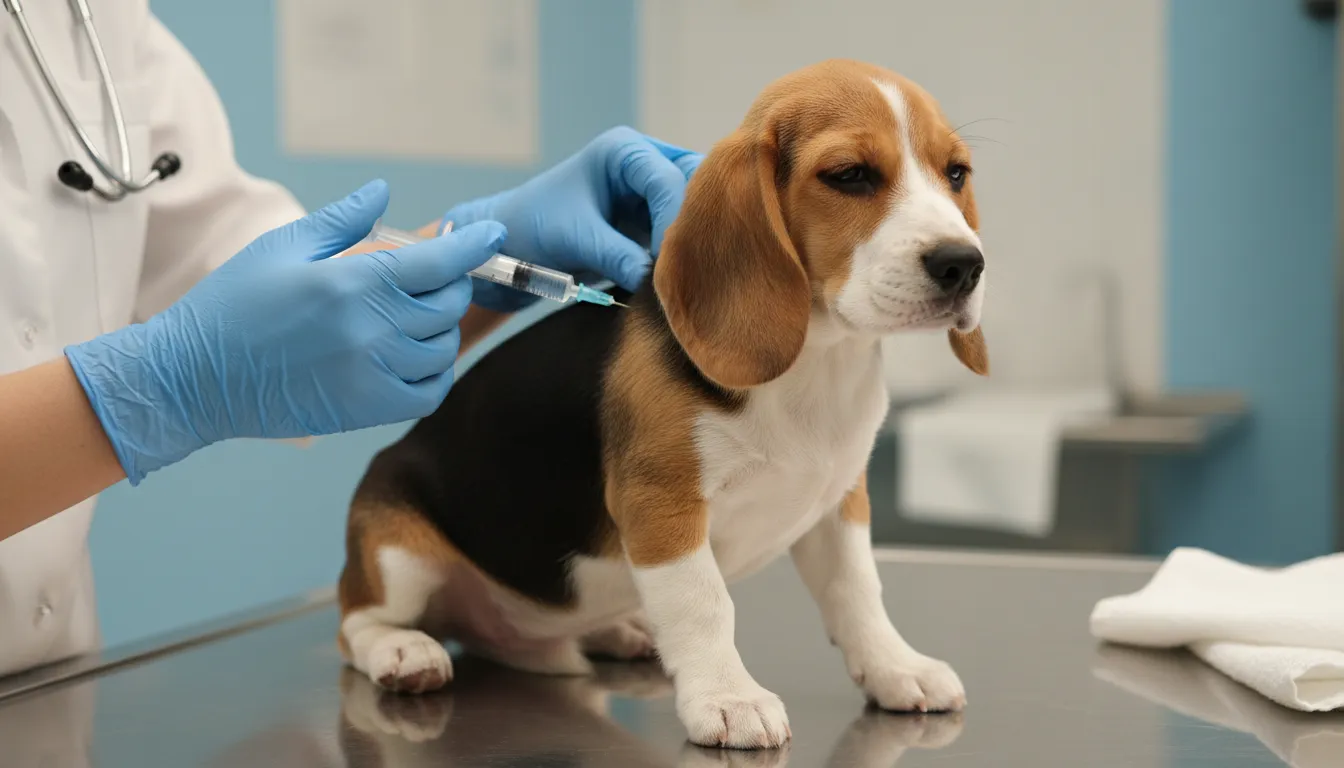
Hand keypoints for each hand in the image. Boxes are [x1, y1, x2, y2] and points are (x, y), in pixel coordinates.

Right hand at [65, 180, 504, 483]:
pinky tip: (415, 357)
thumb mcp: (284, 246)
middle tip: (433, 278)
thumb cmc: (234, 305)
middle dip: (451, 285)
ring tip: (416, 317)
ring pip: (443, 348)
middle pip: (447, 304)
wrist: (193, 378)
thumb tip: (384, 190)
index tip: (492, 236)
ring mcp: (371, 373)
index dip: (473, 247)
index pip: (437, 262)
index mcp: (351, 281)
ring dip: (440, 329)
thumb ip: (343, 219)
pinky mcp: (366, 410)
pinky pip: (429, 392)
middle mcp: (370, 329)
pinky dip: (434, 374)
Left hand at [443, 126, 701, 310]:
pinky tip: (685, 280)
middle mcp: (645, 164)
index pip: (668, 179)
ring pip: (695, 212)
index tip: (670, 261)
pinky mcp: (652, 222)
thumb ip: (616, 256)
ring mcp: (651, 193)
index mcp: (624, 151)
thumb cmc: (533, 228)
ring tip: (691, 276)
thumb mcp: (574, 239)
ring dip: (694, 242)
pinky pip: (683, 235)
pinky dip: (685, 255)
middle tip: (694, 267)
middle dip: (695, 225)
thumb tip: (654, 281)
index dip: (676, 218)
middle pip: (695, 187)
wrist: (512, 248)